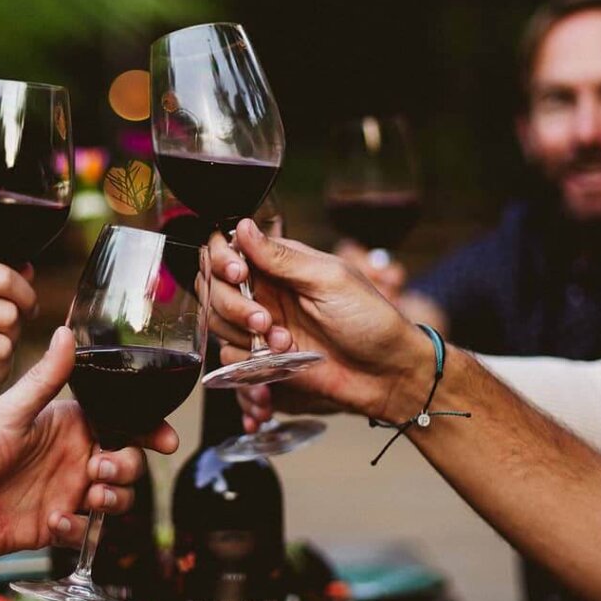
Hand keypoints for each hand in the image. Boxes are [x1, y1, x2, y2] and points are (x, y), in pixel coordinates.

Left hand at [0, 327, 177, 555]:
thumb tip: (67, 332)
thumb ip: (44, 380)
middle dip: (127, 466)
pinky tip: (52, 522)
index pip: (122, 423)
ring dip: (113, 498)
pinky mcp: (52, 527)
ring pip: (116, 498)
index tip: (165, 440)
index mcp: (67, 425)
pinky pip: (84, 532)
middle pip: (127, 462)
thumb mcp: (7, 413)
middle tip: (98, 469)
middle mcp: (72, 458)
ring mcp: (64, 493)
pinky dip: (76, 529)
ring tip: (87, 496)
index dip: (149, 431)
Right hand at [209, 219, 433, 422]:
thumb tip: (242, 226)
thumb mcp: (329, 280)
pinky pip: (232, 358)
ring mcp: (262, 326)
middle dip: (231, 304)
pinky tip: (281, 362)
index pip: (229, 249)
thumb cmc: (370, 321)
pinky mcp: (262, 358)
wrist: (387, 375)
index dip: (222, 259)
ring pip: (219, 323)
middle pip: (214, 288)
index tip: (238, 274)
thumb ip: (281, 257)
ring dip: (243, 336)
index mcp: (281, 264)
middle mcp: (266, 291)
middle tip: (263, 320)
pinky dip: (249, 363)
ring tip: (284, 343)